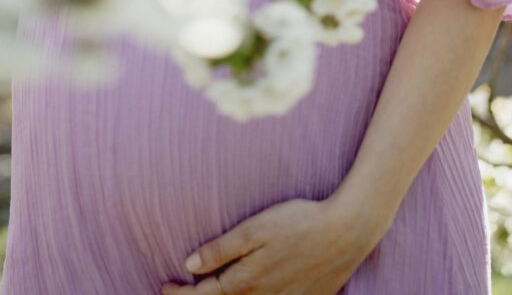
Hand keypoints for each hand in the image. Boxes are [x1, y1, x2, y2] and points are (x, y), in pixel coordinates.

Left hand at [160, 196, 378, 294]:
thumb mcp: (255, 229)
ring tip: (210, 293)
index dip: (181, 294)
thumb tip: (189, 264)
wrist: (346, 232)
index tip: (164, 287)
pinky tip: (250, 294)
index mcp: (247, 283)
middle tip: (178, 294)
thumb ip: (222, 249)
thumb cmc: (299, 223)